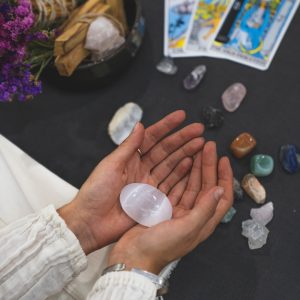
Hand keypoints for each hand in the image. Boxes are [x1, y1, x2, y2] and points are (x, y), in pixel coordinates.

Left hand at [58, 111, 204, 253]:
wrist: (91, 222)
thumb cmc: (95, 192)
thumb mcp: (111, 165)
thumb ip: (128, 147)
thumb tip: (140, 125)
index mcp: (130, 158)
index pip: (152, 138)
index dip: (167, 126)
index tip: (181, 116)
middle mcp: (141, 168)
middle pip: (166, 150)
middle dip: (182, 139)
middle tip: (199, 130)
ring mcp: (149, 184)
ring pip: (171, 165)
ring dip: (185, 154)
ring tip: (200, 144)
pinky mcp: (153, 199)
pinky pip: (170, 184)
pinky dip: (181, 174)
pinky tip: (191, 164)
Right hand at [107, 142, 232, 273]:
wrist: (133, 256)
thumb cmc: (160, 246)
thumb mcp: (186, 228)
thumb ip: (204, 209)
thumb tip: (221, 189)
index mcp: (203, 222)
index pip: (222, 197)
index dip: (225, 177)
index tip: (223, 158)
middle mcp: (194, 215)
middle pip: (206, 186)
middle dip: (208, 166)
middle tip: (207, 146)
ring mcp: (179, 210)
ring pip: (191, 184)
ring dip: (195, 167)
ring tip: (196, 149)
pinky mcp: (165, 207)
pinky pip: (177, 186)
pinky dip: (180, 174)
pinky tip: (182, 162)